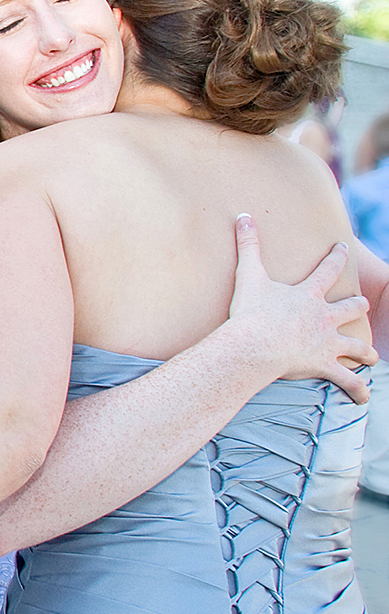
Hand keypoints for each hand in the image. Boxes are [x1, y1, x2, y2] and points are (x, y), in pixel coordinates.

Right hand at [229, 214, 374, 402]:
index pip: (328, 269)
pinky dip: (358, 390)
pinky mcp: (325, 365)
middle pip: (352, 307)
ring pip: (358, 345)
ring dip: (365, 351)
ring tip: (370, 357)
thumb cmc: (251, 312)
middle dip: (358, 306)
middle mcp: (325, 316)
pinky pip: (348, 380)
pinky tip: (363, 397)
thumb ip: (248, 245)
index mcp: (308, 295)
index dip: (337, 256)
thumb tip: (243, 215)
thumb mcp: (248, 275)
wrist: (255, 344)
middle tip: (362, 304)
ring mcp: (328, 342)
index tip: (343, 247)